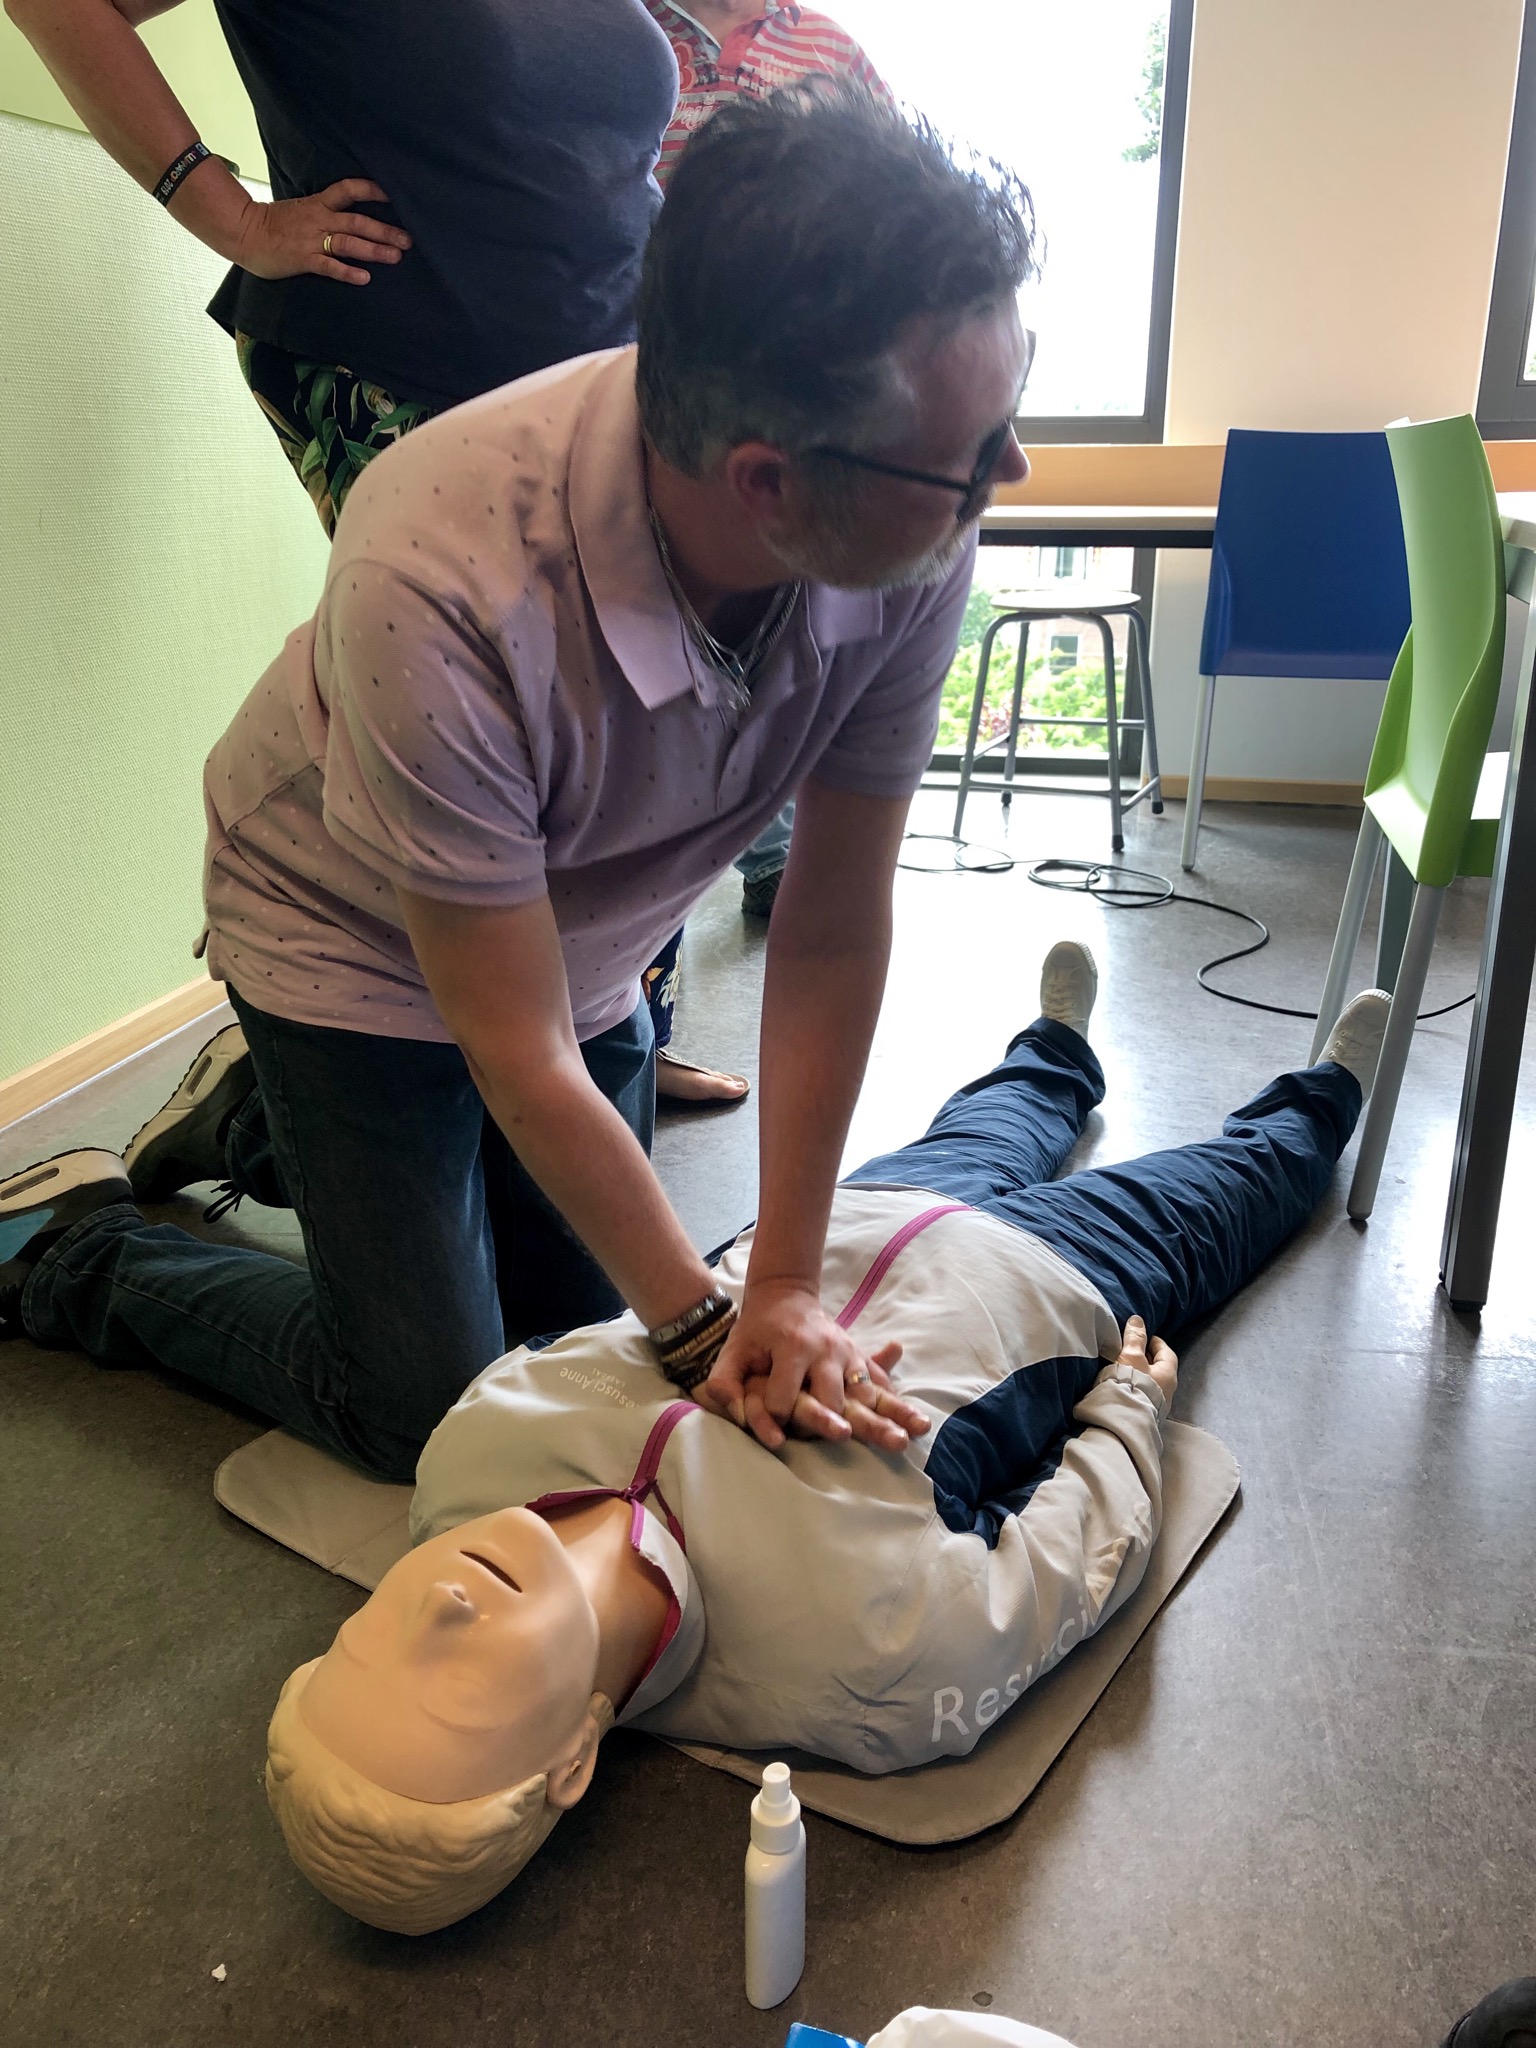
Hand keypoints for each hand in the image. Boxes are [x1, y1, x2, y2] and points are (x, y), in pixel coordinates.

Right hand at [228, 179, 411, 284]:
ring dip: (374, 249)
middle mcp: (319, 219)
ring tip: (395, 256)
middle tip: (408, 239)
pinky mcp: (303, 259)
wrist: (244, 232)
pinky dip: (347, 271)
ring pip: (348, 242)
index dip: (371, 190)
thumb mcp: (301, 209)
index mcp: (318, 204)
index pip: (348, 190)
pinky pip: (329, 266)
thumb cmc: (273, 224)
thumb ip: (324, 211)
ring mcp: (311, 239)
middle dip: (384, 229)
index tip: (393, 194)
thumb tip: (348, 215)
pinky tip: (364, 278)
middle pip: (357, 221)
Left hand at [697, 1280, 926, 1452]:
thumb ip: (724, 1378)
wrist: (785, 1295)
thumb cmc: (755, 1329)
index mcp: (793, 1348)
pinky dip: (896, 1402)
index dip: (777, 1416)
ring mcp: (847, 1354)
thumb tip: (723, 1404)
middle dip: (836, 1421)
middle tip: (845, 1440)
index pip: (786, 1394)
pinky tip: (916, 1423)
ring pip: (867, 1391)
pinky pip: (881, 1382)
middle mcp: (826, 1351)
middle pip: (833, 1396)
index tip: (776, 1432)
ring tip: (906, 1438)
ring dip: (887, 1416)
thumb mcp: (733, 1349)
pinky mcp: (859, 1358)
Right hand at [1118, 1315, 1176, 1405]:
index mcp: (1168, 1374)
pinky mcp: (1147, 1414)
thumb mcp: (1131, 1356)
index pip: (1166, 1353)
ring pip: (1152, 1383)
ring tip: (1126, 1368)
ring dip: (1142, 1374)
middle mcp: (1168, 1391)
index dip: (1156, 1343)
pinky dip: (1137, 1387)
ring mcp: (1158, 1405)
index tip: (1145, 1337)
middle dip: (1148, 1359)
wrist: (1124, 1420)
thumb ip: (1134, 1338)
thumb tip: (1138, 1320)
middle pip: (1160, 1369)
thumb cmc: (1131, 1385)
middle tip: (1134, 1350)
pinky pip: (1144, 1395)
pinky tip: (1125, 1386)